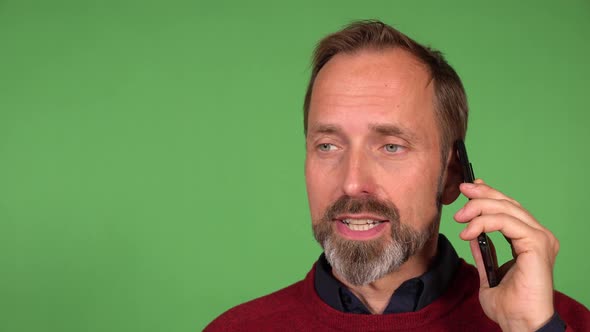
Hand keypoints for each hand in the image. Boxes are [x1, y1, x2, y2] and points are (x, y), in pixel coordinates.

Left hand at [454, 179, 558, 331]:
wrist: (520, 323)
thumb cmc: (509, 305)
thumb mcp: (489, 271)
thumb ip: (484, 250)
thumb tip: (472, 233)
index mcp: (530, 240)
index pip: (510, 208)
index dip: (489, 194)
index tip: (468, 189)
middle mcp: (539, 236)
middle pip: (508, 203)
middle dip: (482, 194)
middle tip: (461, 191)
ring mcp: (540, 239)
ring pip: (506, 209)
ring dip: (478, 208)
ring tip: (460, 218)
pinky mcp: (537, 244)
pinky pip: (507, 223)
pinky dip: (484, 223)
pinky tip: (468, 232)